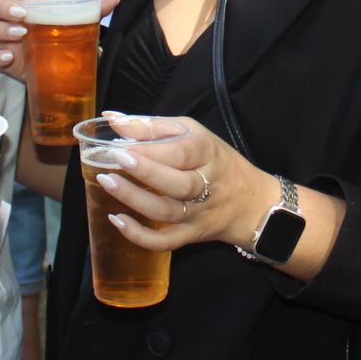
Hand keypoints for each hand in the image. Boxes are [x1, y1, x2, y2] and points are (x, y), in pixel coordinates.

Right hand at [0, 0, 117, 78]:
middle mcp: (13, 15)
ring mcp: (5, 36)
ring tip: (19, 34)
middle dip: (3, 6)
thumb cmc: (64, 30)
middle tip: (21, 14)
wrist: (62, 60)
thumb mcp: (79, 17)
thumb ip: (96, 7)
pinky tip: (7, 57)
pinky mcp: (3, 58)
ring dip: (0, 29)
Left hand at [89, 112, 277, 253]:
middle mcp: (207, 185)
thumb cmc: (217, 162)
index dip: (152, 149)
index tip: (121, 144)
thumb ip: (154, 127)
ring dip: (135, 199)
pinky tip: (118, 221)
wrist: (252, 203)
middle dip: (145, 171)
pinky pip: (166, 241)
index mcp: (208, 154)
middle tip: (114, 159)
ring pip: (168, 211)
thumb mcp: (194, 135)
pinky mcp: (191, 235)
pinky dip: (141, 236)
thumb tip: (113, 118)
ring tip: (108, 182)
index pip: (182, 152)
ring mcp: (199, 213)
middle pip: (177, 183)